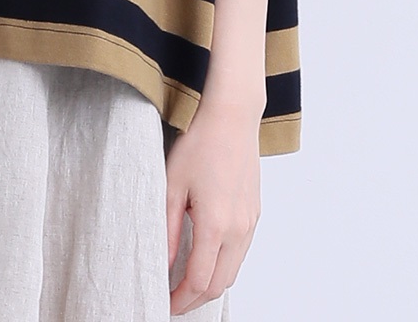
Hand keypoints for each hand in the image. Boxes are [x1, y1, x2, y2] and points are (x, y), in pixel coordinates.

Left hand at [165, 102, 261, 313]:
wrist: (231, 116)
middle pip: (219, 284)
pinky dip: (222, 264)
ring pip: (232, 271)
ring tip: (184, 283)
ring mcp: (250, 222)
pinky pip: (240, 252)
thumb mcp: (172, 184)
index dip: (180, 300)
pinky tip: (205, 257)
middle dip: (195, 299)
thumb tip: (163, 261)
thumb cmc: (199, 143)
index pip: (199, 281)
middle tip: (172, 300)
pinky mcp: (254, 213)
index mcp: (216, 225)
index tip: (163, 304)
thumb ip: (168, 227)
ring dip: (210, 283)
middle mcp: (239, 229)